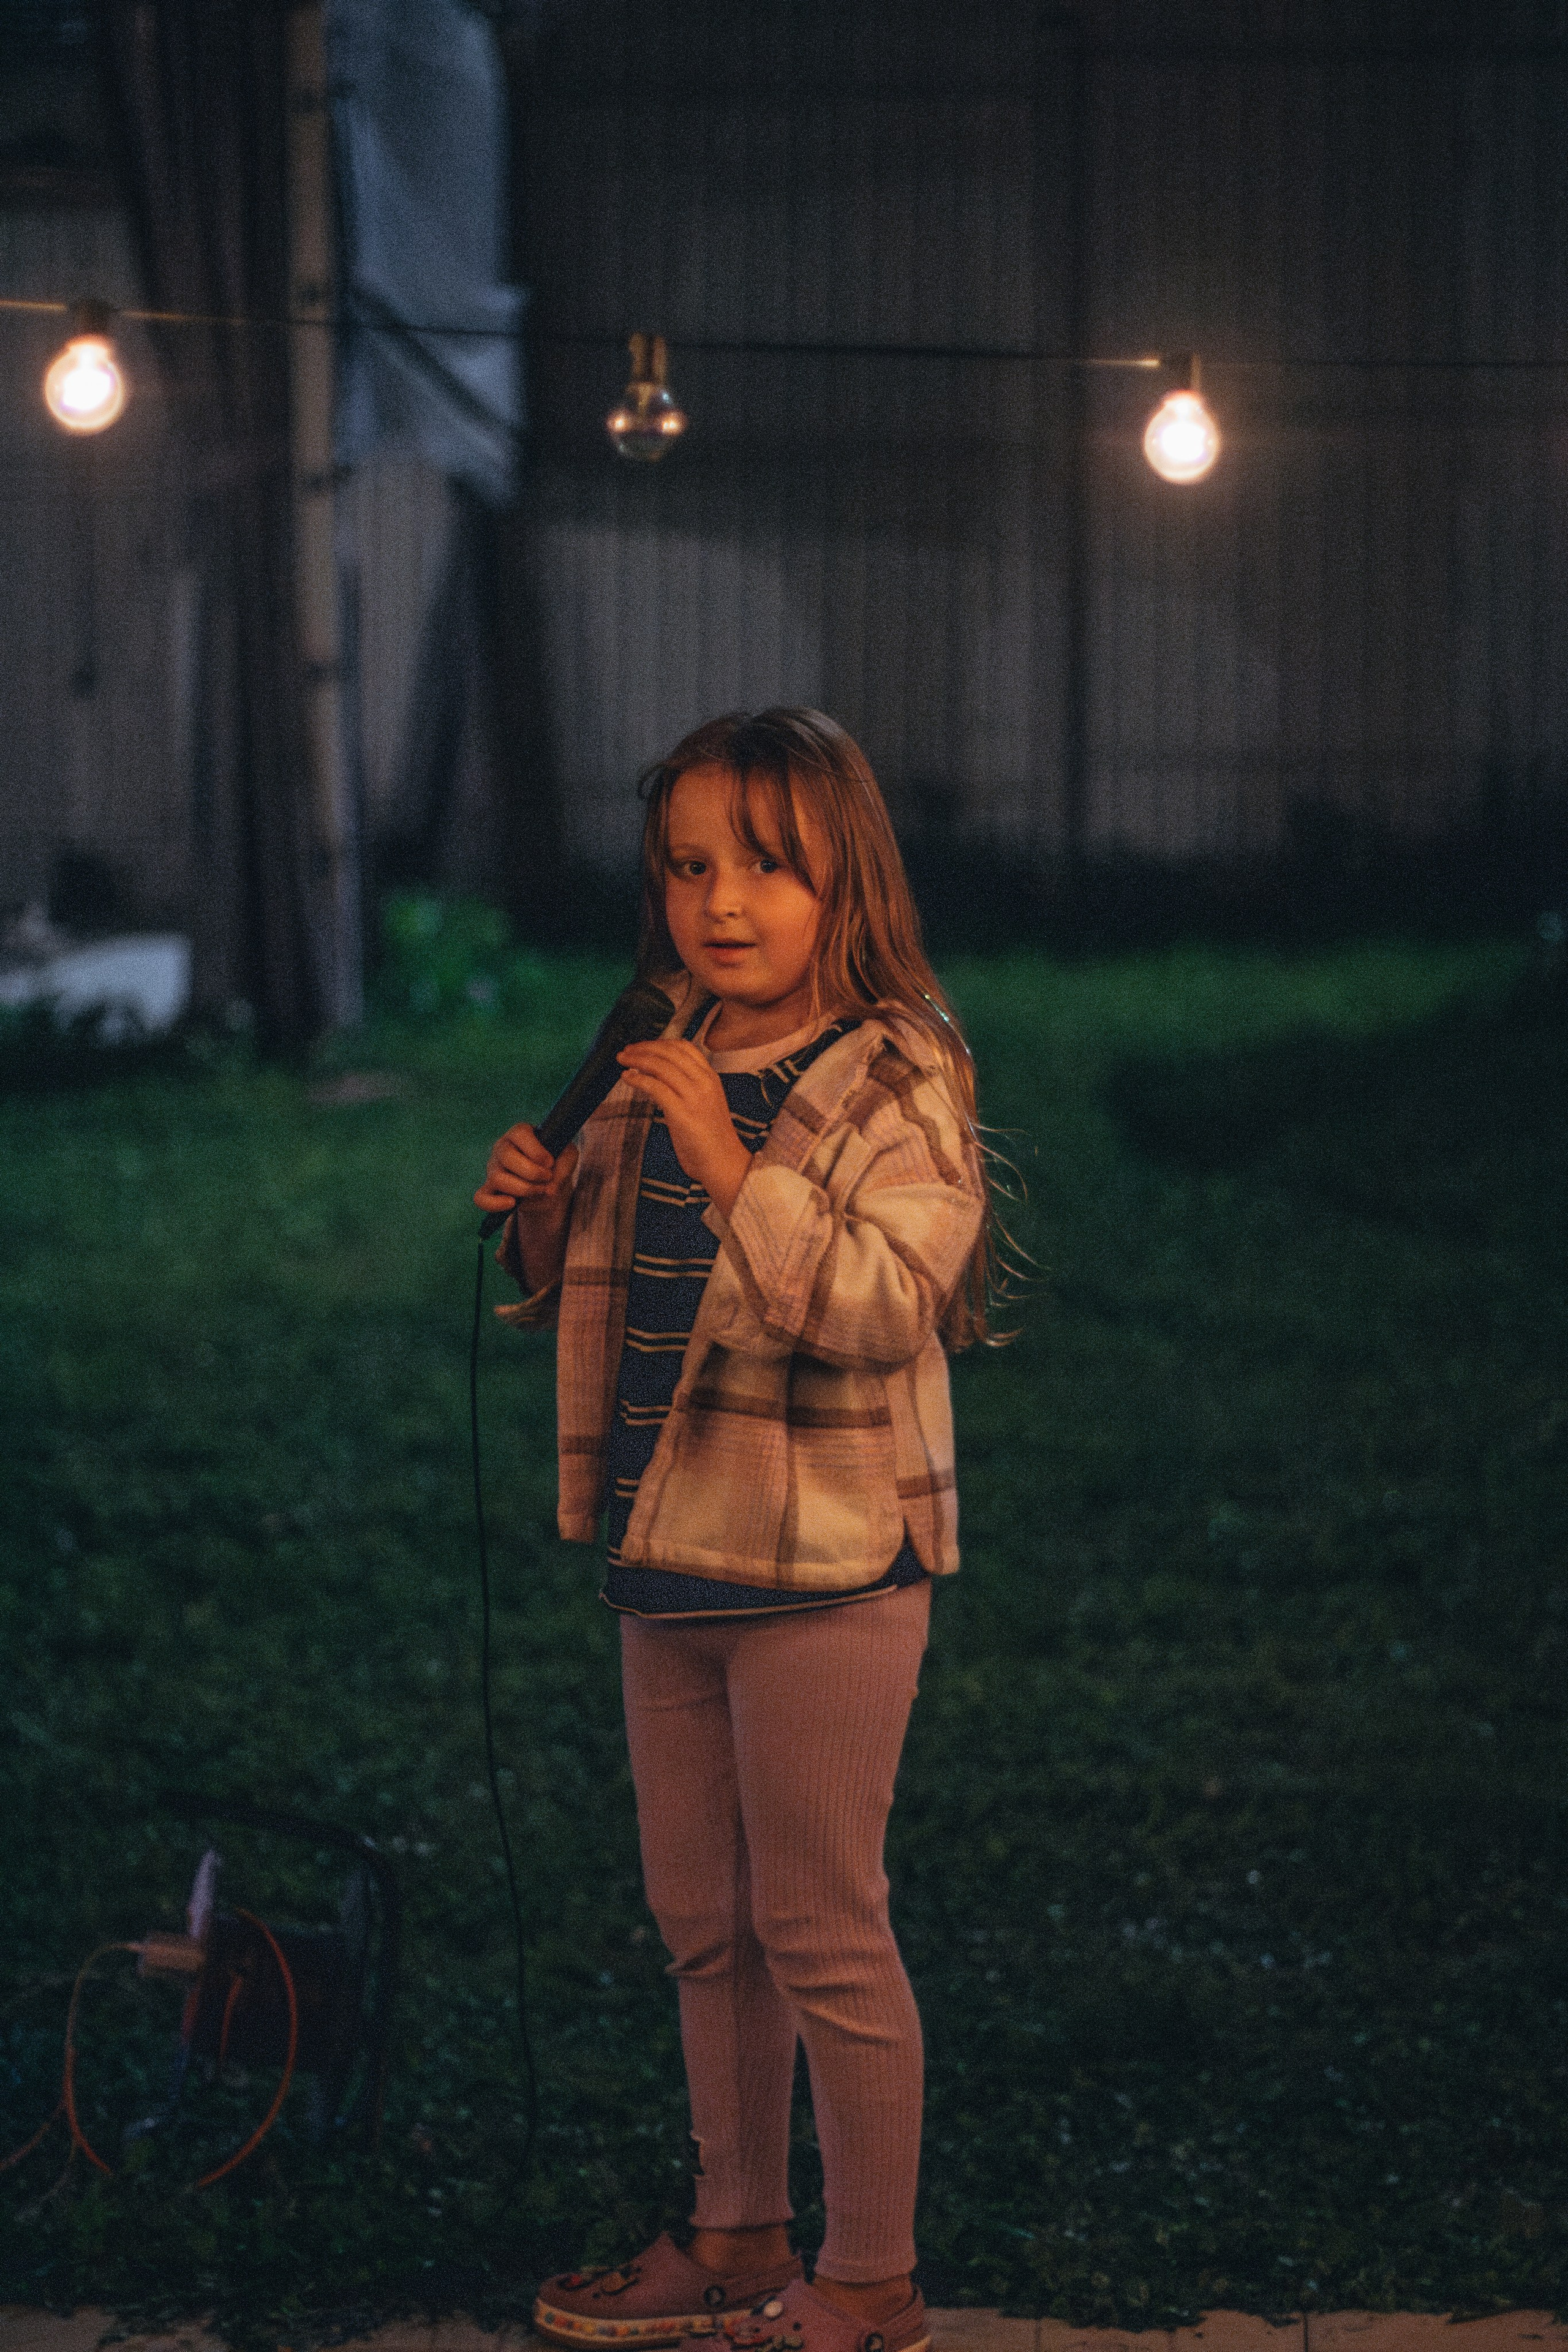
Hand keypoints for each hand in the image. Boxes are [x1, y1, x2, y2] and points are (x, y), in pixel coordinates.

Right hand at [475, 1123, 577, 1287]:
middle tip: (548, 1177)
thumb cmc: (556, 1162)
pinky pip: (481, 1198)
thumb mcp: (568, 1157)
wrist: (548, 1182)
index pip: (519, 1134)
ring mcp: (493, 1168)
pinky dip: (495, 1204)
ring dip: (524, 1189)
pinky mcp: (489, 1189)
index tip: (550, 1163)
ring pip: (498, 1178)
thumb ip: (564, 1165)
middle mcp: (502, 1147)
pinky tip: (513, 1203)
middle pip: (507, 1156)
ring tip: (540, 1190)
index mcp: (520, 1133)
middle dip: (532, 1172)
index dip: (536, 1151)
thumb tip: (548, 1189)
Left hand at [616, 1039, 752, 1215]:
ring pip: (661, 1066)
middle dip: (644, 1048)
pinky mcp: (682, 1113)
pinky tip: (628, 1078)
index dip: (659, 1043)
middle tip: (626, 1051)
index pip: (684, 1047)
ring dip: (637, 1059)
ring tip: (623, 1061)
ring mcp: (694, 1097)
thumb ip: (688, 1086)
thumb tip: (659, 1075)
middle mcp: (704, 1082)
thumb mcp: (704, 1103)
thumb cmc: (711, 1138)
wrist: (724, 1163)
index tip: (642, 1046)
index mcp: (710, 1077)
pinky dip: (638, 1079)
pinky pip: (656, 1087)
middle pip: (669, 1052)